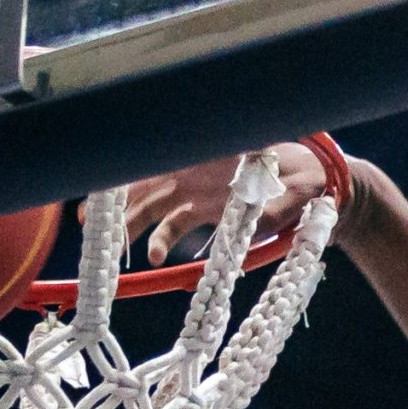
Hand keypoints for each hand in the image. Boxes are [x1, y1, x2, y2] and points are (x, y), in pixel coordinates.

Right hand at [111, 142, 351, 265]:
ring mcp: (197, 187)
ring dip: (129, 220)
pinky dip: (160, 237)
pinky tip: (150, 257)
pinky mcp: (204, 207)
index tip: (110, 178)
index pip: (164, 151)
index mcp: (212, 154)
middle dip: (117, 197)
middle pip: (147, 181)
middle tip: (89, 217)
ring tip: (107, 241)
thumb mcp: (296, 186)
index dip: (135, 163)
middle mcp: (197, 167)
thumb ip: (278, 201)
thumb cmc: (306, 178)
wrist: (317, 188)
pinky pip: (174, 221)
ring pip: (153, 202)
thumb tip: (263, 212)